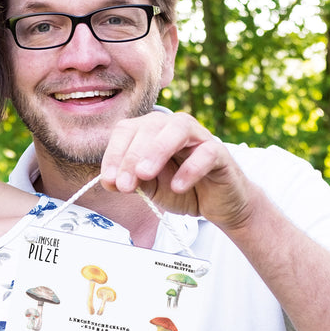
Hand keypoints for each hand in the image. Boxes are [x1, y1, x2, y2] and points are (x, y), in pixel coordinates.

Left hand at [99, 110, 257, 229]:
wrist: (217, 204)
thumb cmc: (181, 188)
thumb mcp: (150, 187)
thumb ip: (132, 180)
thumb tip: (109, 180)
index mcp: (151, 132)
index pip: (127, 130)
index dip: (114, 153)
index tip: (109, 181)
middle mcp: (173, 128)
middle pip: (149, 127)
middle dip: (132, 156)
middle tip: (124, 185)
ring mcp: (198, 137)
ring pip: (178, 128)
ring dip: (157, 150)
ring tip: (145, 174)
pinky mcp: (220, 153)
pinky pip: (206, 152)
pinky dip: (190, 169)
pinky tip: (178, 186)